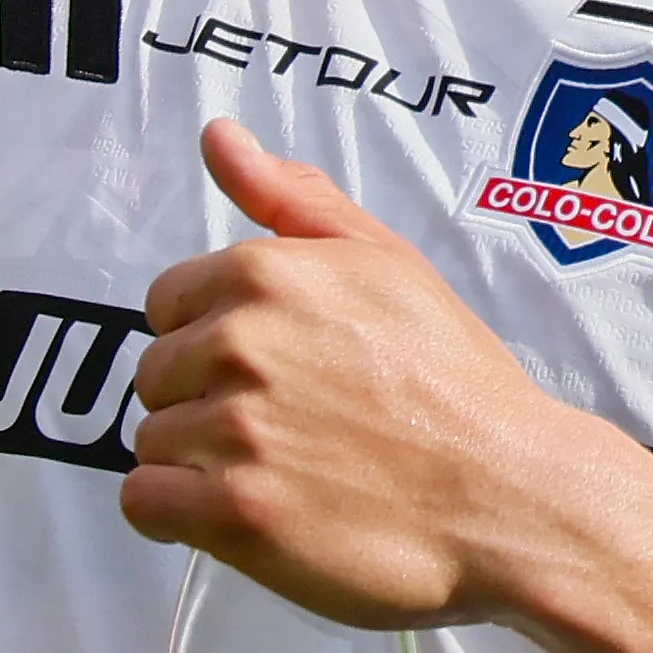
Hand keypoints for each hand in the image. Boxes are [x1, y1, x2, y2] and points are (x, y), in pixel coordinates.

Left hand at [124, 121, 645, 628]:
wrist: (507, 493)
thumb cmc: (453, 375)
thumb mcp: (385, 260)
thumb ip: (291, 197)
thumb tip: (219, 136)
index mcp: (263, 273)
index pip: (167, 301)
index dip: (212, 335)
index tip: (273, 366)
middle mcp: (237, 343)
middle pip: (155, 372)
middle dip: (204, 397)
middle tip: (288, 423)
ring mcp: (233, 432)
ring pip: (151, 439)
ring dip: (198, 460)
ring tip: (279, 470)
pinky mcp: (234, 516)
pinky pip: (144, 504)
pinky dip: (178, 514)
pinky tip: (240, 512)